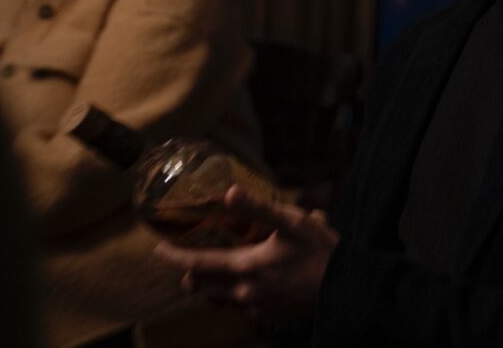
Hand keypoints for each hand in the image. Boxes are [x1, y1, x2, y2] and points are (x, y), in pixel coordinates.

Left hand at [154, 184, 338, 317]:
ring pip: (221, 299)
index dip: (175, 257)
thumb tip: (227, 192)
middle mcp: (246, 291)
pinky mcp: (272, 310)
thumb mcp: (290, 220)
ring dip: (210, 286)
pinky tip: (243, 283)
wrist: (345, 285)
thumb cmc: (319, 251)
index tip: (157, 249)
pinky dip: (232, 295)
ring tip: (207, 272)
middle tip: (182, 259)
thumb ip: (257, 207)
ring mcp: (259, 305)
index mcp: (246, 268)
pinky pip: (241, 306)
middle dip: (190, 273)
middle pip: (205, 286)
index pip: (198, 264)